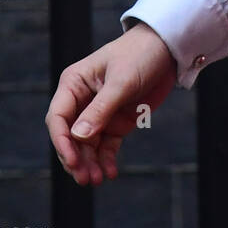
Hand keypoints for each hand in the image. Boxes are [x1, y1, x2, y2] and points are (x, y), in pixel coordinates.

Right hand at [45, 24, 177, 185]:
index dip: (62, 141)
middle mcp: (81, 100)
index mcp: (74, 83)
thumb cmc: (141, 54)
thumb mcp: (122, 81)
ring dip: (90, 163)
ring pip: (86, 145)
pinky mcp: (116, 122)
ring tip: (98, 179)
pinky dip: (106, 160)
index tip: (73, 161)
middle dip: (76, 158)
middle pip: (70, 136)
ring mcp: (98, 113)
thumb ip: (101, 109)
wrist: (168, 48)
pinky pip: (106, 146)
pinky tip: (111, 172)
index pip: (58, 118)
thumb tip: (78, 136)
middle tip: (86, 178)